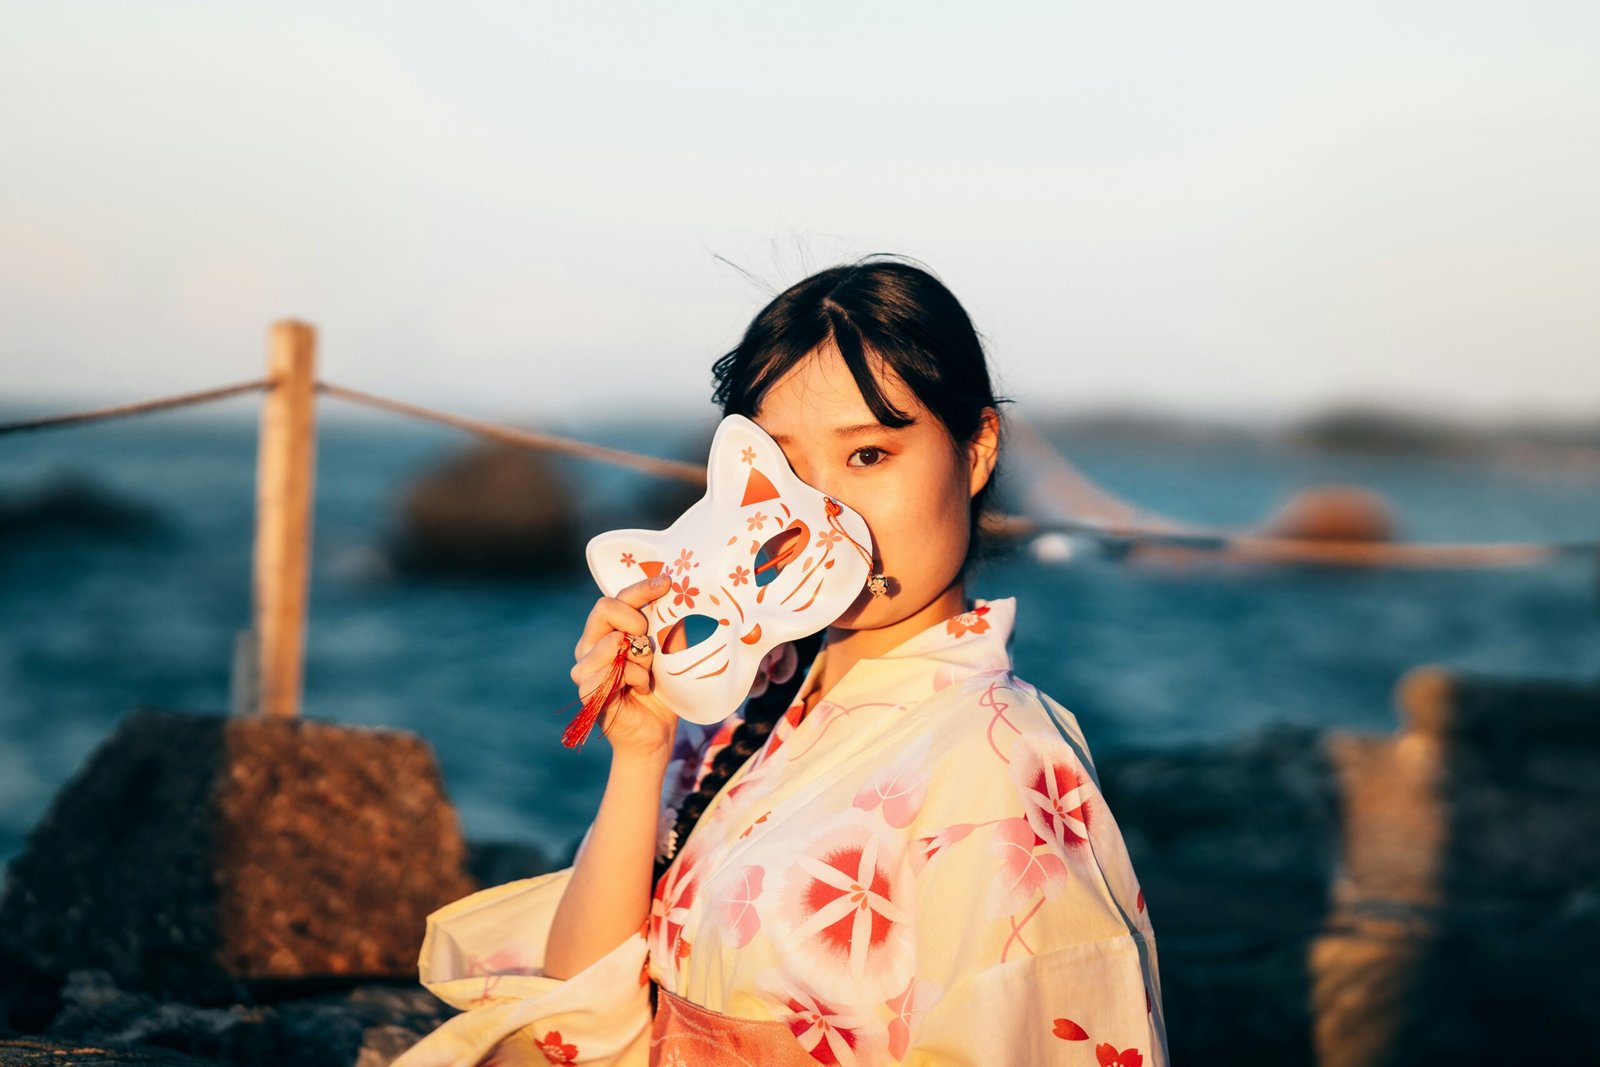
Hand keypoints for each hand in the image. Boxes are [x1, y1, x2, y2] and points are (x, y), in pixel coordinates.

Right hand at [570, 572, 677, 763]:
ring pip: (610, 641)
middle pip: (603, 609)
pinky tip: (642, 689)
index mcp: (605, 632)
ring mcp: (584, 669)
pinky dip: (636, 678)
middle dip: (634, 619)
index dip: (641, 588)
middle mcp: (589, 646)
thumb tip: (673, 591)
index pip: (616, 598)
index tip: (667, 583)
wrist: (656, 733)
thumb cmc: (662, 689)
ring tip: (648, 673)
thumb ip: (657, 625)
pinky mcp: (587, 691)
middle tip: (650, 640)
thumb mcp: (662, 650)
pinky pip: (613, 671)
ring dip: (639, 655)